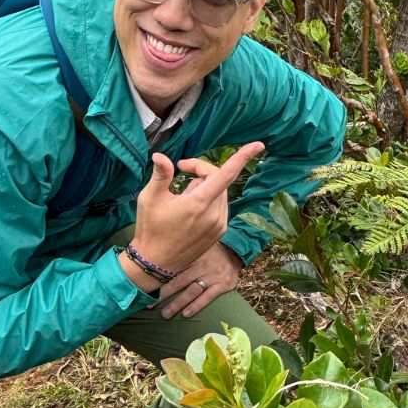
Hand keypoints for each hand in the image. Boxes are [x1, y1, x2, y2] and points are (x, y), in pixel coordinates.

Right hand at [128, 141, 262, 284]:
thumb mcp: (150, 198)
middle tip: (181, 169)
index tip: (258, 145)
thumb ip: (161, 174)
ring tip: (183, 195)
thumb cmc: (150, 229)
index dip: (242, 157)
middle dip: (202, 170)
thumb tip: (159, 155)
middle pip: (219, 178)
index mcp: (198, 203)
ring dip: (206, 185)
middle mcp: (214, 214)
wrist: (156, 262)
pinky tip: (191, 208)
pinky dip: (209, 199)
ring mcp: (219, 224)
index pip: (225, 174)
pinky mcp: (220, 231)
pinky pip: (220, 205)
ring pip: (220, 191)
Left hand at [159, 243, 242, 318]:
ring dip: (178, 303)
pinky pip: (208, 297)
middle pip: (180, 281)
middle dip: (164, 294)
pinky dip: (196, 306)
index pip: (173, 268)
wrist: (235, 252)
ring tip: (166, 314)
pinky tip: (186, 314)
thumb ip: (181, 253)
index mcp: (193, 254)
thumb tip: (157, 257)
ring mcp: (213, 276)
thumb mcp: (196, 247)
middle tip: (151, 304)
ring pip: (192, 291)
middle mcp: (202, 265)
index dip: (159, 279)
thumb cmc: (210, 251)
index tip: (146, 288)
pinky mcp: (223, 285)